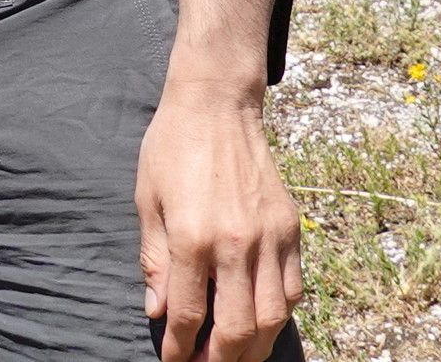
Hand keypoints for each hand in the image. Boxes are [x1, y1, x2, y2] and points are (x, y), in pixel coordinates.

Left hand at [135, 89, 300, 361]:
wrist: (217, 103)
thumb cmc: (172, 147)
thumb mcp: (147, 202)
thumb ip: (155, 261)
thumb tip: (159, 312)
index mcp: (192, 238)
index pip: (189, 315)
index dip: (181, 349)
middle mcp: (236, 243)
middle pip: (238, 329)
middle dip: (221, 360)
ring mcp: (269, 237)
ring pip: (273, 317)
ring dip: (254, 347)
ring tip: (234, 354)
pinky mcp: (290, 228)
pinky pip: (293, 288)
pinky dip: (278, 314)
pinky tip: (260, 321)